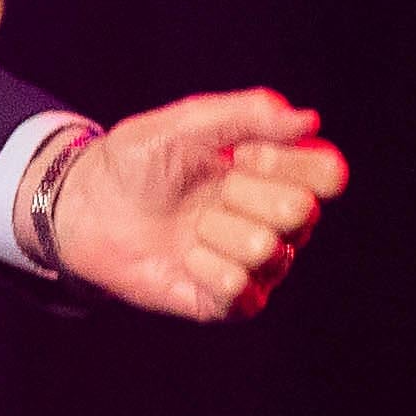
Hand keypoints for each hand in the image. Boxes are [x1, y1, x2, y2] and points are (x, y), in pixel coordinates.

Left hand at [41, 90, 340, 321]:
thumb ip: (246, 114)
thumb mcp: (184, 125)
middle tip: (205, 193)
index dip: (281, 161)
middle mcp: (284, 222)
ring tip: (190, 226)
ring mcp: (262, 264)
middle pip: (300, 211)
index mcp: (284, 175)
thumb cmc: (138, 163)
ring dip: (213, 231)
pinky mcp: (235, 301)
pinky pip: (239, 288)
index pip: (328, 173)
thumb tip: (309, 119)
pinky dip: (202, 267)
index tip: (237, 154)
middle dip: (239, 195)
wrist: (86, 208)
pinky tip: (185, 258)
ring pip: (265, 249)